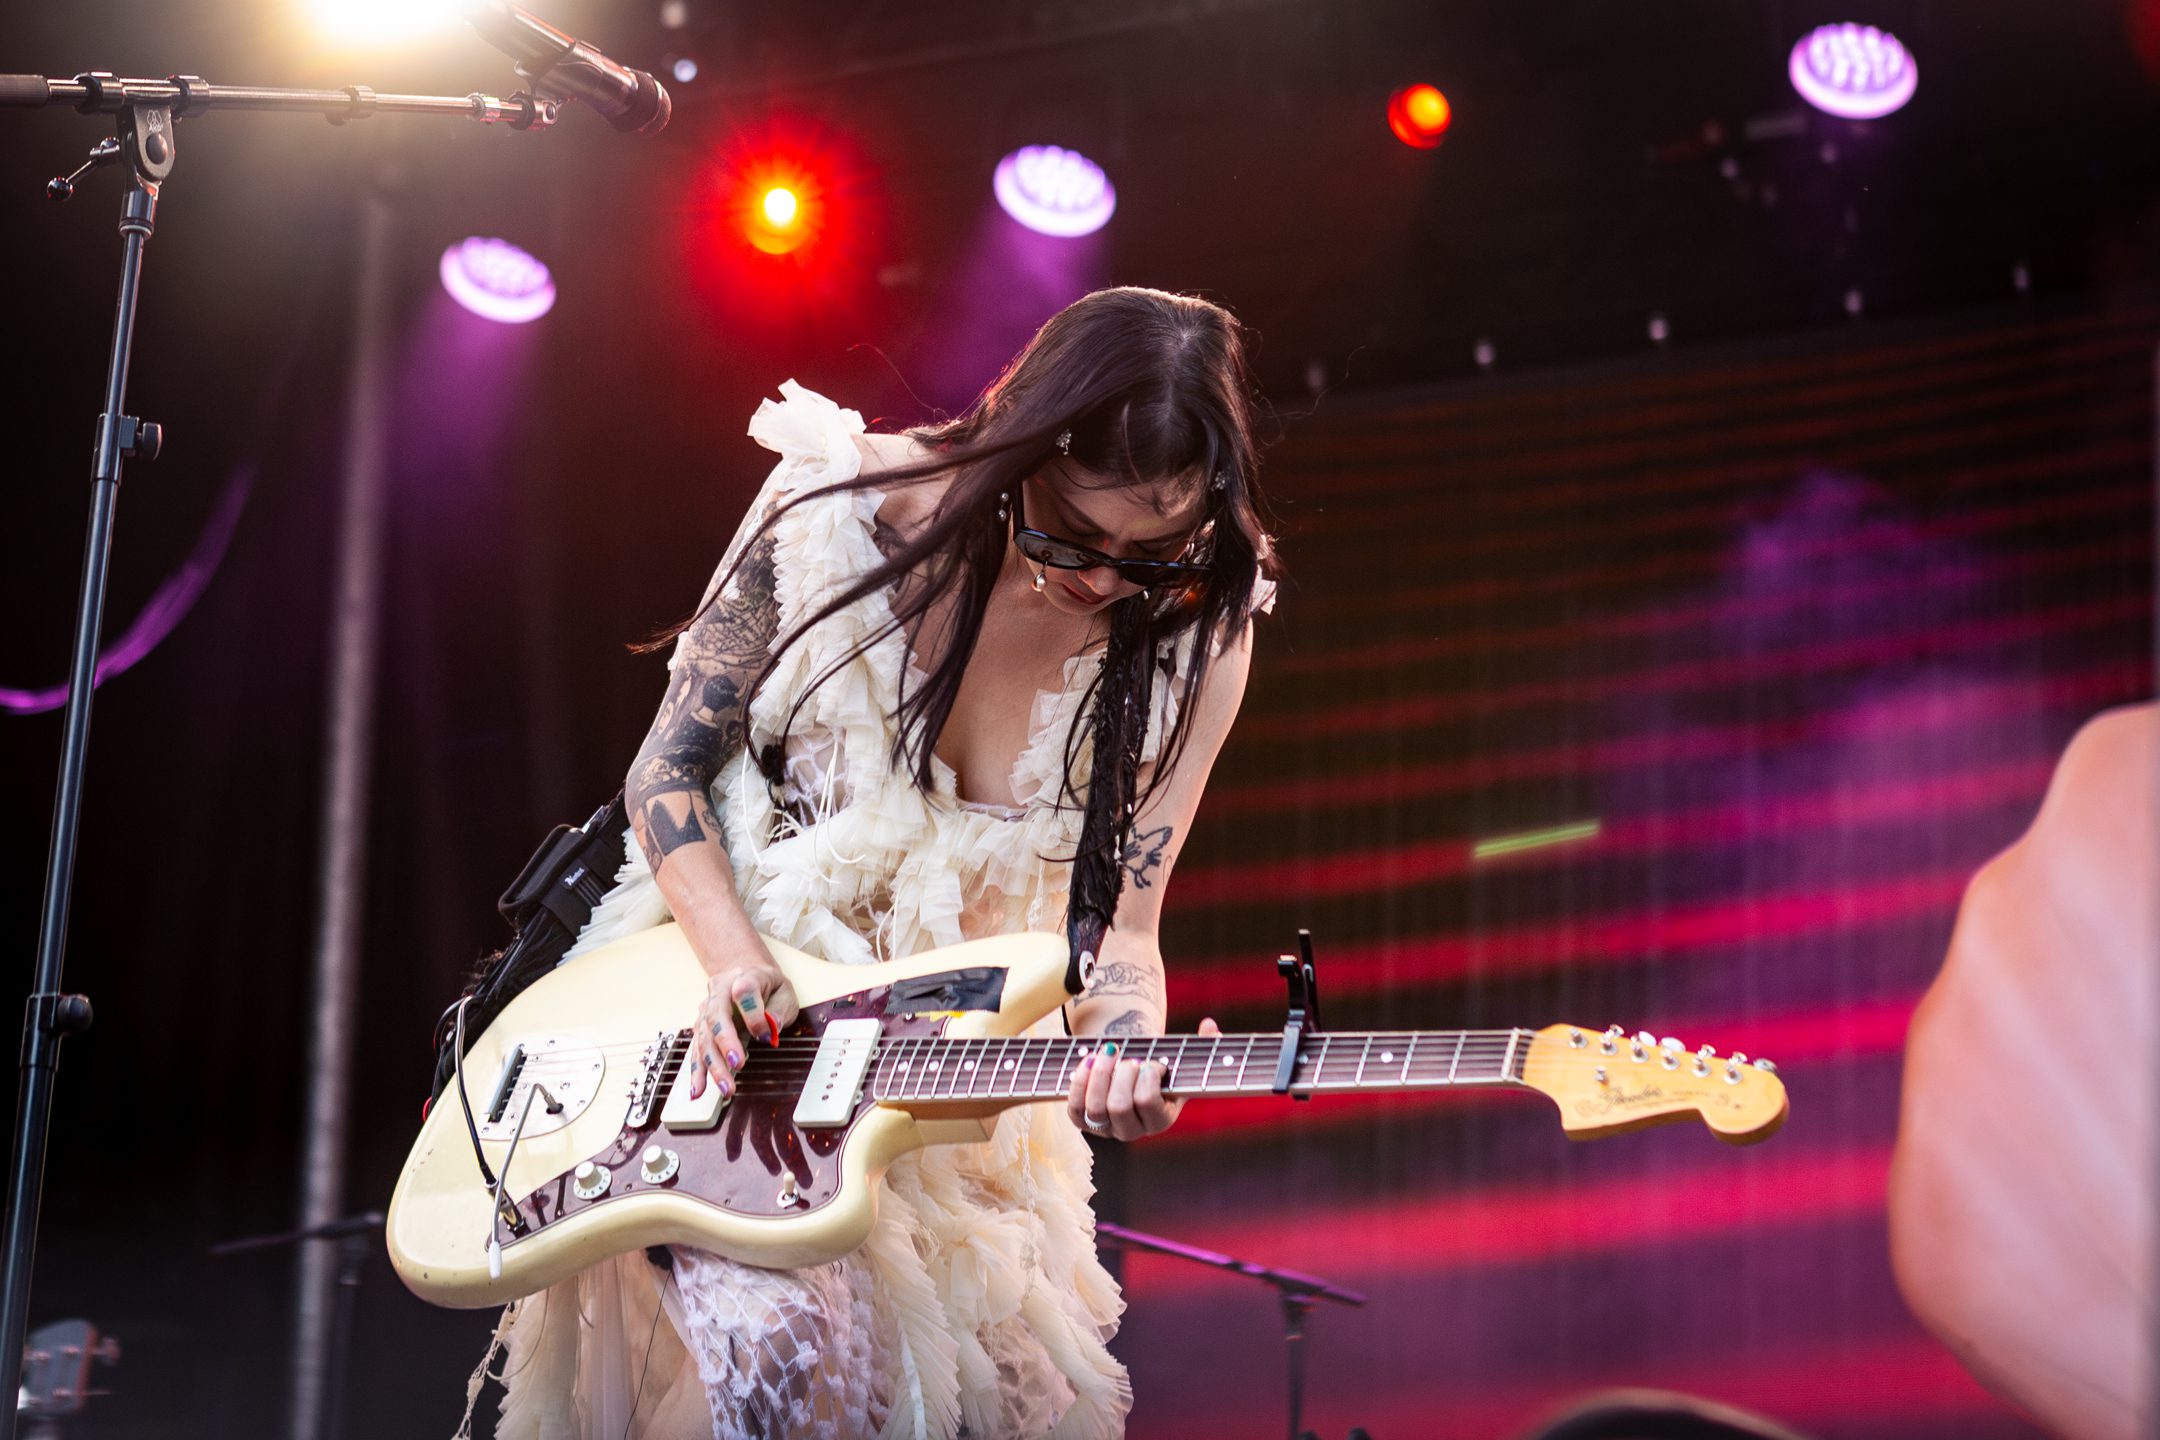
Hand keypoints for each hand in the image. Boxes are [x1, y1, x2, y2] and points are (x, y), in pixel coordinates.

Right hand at [687, 957, 798, 1099]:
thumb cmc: (767, 986)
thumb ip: (779, 1009)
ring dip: (713, 1065)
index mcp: (743, 977)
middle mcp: (719, 992)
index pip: (744, 992)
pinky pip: (696, 1050)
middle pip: (717, 1017)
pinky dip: (697, 1072)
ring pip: (704, 1037)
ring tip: (725, 1087)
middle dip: (726, 1043)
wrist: (744, 974)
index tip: (766, 1036)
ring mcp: (706, 1009)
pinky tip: (698, 1090)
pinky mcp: (701, 1027)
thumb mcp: (784, 992)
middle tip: (738, 1064)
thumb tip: (771, 1025)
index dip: (754, 1015)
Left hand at [1066, 1018, 1220, 1140]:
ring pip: (1096, 1107)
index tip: (1152, 1061)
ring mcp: (1106, 1128)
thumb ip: (1203, 1044)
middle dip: (1122, 1074)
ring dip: (1099, 1074)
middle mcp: (1132, 1130)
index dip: (1147, 1077)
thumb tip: (1210, 1026)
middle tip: (1130, 1057)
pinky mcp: (1084, 1122)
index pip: (1149, 1103)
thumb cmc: (1159, 1066)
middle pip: (1119, 1106)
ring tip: (1108, 1052)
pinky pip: (1075, 1109)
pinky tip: (1089, 1060)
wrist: (1131, 1076)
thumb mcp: (1181, 1059)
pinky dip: (1079, 1083)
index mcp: (1160, 1119)